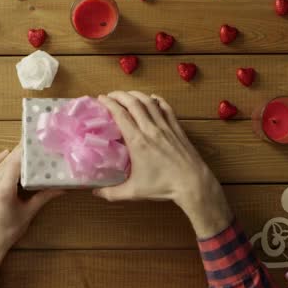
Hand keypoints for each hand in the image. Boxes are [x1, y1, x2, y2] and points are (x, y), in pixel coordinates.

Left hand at [0, 144, 63, 282]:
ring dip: (11, 155)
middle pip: (7, 161)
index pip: (15, 164)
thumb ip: (44, 197)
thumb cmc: (9, 231)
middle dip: (20, 151)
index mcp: (4, 190)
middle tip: (34, 143)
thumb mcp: (29, 213)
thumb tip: (63, 188)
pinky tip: (6, 153)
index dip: (25, 152)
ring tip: (24, 147)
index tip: (35, 143)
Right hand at [96, 91, 232, 237]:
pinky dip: (157, 100)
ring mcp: (165, 127)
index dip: (109, 103)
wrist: (192, 183)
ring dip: (136, 94)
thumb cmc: (163, 187)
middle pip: (133, 103)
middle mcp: (150, 129)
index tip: (101, 99)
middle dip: (120, 95)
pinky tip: (152, 98)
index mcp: (137, 141)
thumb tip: (95, 193)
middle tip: (111, 95)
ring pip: (149, 102)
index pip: (120, 115)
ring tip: (127, 95)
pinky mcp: (177, 128)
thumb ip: (111, 193)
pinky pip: (166, 108)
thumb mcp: (134, 192)